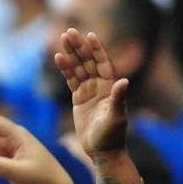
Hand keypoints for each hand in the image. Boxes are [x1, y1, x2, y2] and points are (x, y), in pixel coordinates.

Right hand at [53, 28, 129, 157]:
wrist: (103, 151)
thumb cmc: (112, 136)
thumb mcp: (117, 117)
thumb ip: (119, 98)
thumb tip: (124, 81)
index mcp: (111, 87)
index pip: (103, 63)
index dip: (97, 49)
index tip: (90, 35)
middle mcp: (101, 86)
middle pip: (88, 61)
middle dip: (79, 46)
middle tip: (69, 31)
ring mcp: (89, 92)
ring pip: (78, 68)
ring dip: (71, 54)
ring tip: (62, 39)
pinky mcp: (79, 100)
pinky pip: (70, 81)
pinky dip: (65, 69)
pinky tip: (58, 58)